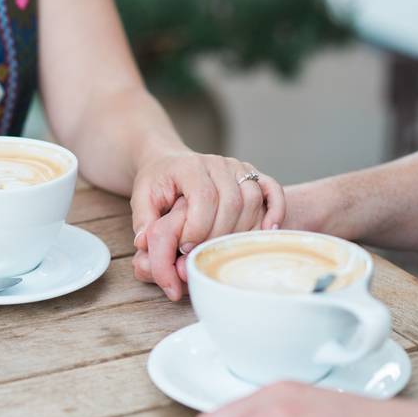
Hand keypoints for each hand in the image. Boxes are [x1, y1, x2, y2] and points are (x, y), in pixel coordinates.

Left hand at [130, 153, 284, 299]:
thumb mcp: (141, 198)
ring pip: (253, 200)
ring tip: (226, 250)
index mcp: (190, 166)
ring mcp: (239, 167)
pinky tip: (269, 230)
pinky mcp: (253, 175)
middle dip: (218, 234)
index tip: (185, 248)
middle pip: (232, 202)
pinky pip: (273, 190)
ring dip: (242, 229)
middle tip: (203, 253)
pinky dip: (276, 210)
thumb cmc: (156, 184)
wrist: (169, 162)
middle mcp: (218, 163)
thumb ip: (143, 221)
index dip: (197, 227)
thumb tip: (145, 243)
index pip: (204, 197)